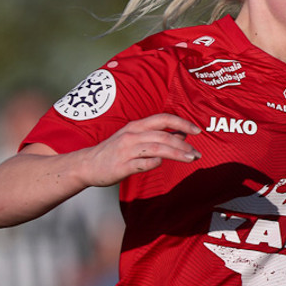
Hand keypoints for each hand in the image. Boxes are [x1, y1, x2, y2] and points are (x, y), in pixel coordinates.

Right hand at [82, 113, 201, 185]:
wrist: (87, 165)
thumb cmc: (114, 152)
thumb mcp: (134, 138)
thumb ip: (155, 136)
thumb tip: (181, 136)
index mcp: (136, 126)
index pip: (163, 119)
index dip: (181, 122)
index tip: (197, 129)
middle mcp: (132, 135)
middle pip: (163, 136)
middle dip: (184, 144)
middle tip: (197, 153)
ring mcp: (127, 150)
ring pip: (157, 148)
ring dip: (176, 153)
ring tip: (190, 158)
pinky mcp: (122, 166)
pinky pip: (142, 163)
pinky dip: (154, 163)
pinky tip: (161, 164)